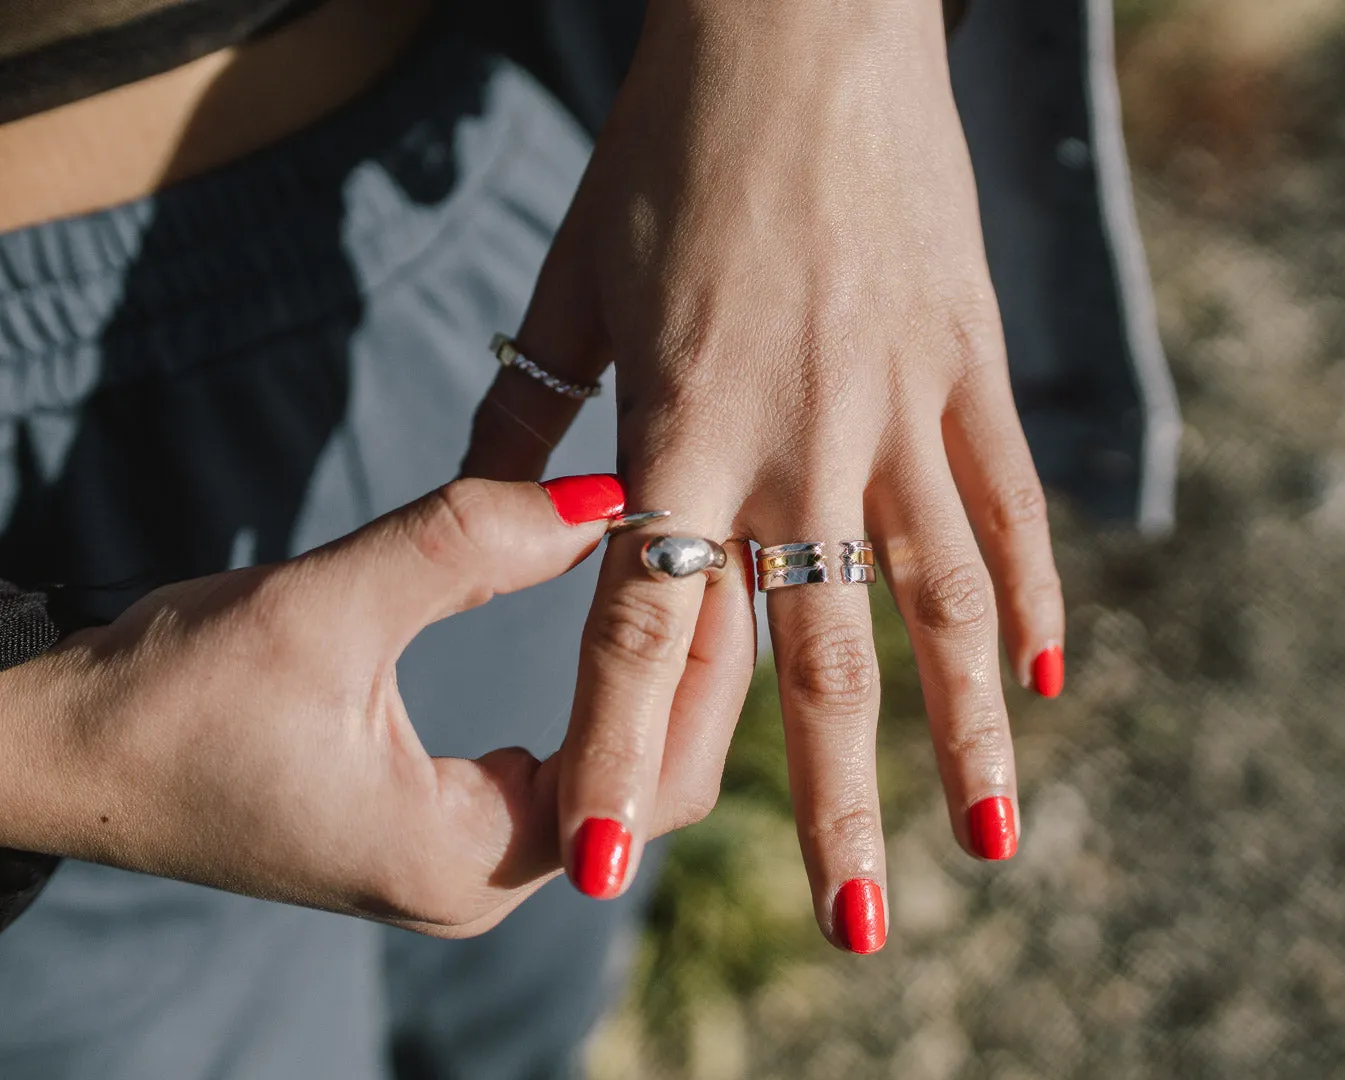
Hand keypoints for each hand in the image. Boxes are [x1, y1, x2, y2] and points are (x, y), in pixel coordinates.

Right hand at [0, 474, 754, 935]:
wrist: (66, 752)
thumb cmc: (170, 697)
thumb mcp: (323, 607)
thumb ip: (466, 545)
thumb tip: (607, 495)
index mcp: (463, 859)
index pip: (649, 781)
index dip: (703, 669)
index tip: (724, 559)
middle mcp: (478, 879)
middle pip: (647, 787)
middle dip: (693, 674)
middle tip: (725, 553)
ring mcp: (458, 856)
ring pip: (609, 775)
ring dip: (650, 678)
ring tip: (688, 571)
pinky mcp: (434, 821)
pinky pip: (558, 764)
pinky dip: (598, 691)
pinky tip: (620, 614)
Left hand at [466, 1, 1063, 950]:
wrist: (804, 20)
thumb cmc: (671, 143)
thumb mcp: (578, 274)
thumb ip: (533, 408)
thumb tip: (498, 506)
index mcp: (683, 426)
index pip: (647, 627)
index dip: (625, 753)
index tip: (612, 864)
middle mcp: (801, 444)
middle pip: (817, 657)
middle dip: (828, 807)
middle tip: (853, 931)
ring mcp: (902, 409)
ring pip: (940, 603)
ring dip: (964, 737)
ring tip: (986, 847)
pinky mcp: (968, 366)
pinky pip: (1008, 501)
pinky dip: (1030, 597)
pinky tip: (1044, 684)